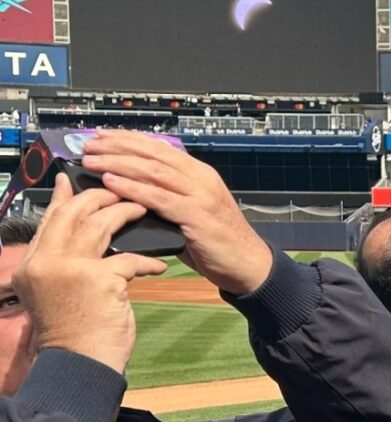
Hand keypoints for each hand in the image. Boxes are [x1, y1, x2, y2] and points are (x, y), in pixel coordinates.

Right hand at [14, 174, 166, 373]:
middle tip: (121, 190)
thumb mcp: (55, 294)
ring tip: (143, 210)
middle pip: (73, 214)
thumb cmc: (73, 334)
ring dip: (125, 214)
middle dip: (99, 197)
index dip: (63, 198)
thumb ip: (61, 265)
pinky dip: (148, 261)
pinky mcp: (101, 280)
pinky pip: (130, 259)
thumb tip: (76, 240)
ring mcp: (71, 269)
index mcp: (33, 265)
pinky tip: (159, 266)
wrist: (80, 365)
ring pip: (100, 225)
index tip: (71, 181)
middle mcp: (46, 262)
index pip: (49, 220)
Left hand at [81, 130, 272, 295]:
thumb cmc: (219, 242)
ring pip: (153, 171)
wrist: (249, 264)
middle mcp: (201, 179)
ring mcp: (200, 195)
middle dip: (117, 147)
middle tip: (89, 145)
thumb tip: (132, 194)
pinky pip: (159, 198)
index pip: (160, 148)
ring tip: (92, 161)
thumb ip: (168, 200)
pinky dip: (132, 188)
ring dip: (118, 163)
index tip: (102, 136)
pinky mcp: (197, 215)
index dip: (129, 139)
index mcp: (200, 174)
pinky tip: (112, 182)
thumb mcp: (193, 213)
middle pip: (152, 154)